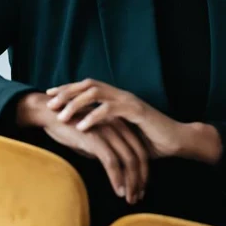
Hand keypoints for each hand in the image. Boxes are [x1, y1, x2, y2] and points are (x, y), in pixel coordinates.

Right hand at [43, 114, 148, 204]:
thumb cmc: (70, 127)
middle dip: (141, 179)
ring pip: (128, 161)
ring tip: (130, 198)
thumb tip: (110, 166)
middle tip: (137, 197)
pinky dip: (117, 178)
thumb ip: (103, 150)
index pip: (140, 151)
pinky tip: (118, 191)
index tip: (140, 188)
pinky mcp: (96, 139)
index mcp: (121, 126)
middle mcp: (119, 128)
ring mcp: (109, 132)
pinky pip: (112, 161)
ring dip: (131, 183)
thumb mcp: (92, 139)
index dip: (143, 171)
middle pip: (139, 156)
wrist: (50, 113)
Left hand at [46, 79, 186, 158]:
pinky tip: (81, 126)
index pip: (87, 87)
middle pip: (88, 85)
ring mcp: (129, 101)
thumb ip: (104, 129)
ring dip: (76, 103)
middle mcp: (121, 95)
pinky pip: (110, 110)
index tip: (49, 96)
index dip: (68, 89)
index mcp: (116, 98)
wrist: (175, 140)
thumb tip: (80, 134)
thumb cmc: (149, 140)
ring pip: (96, 94)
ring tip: (61, 115)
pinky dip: (93, 117)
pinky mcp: (136, 111)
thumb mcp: (121, 133)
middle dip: (67, 93)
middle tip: (49, 103)